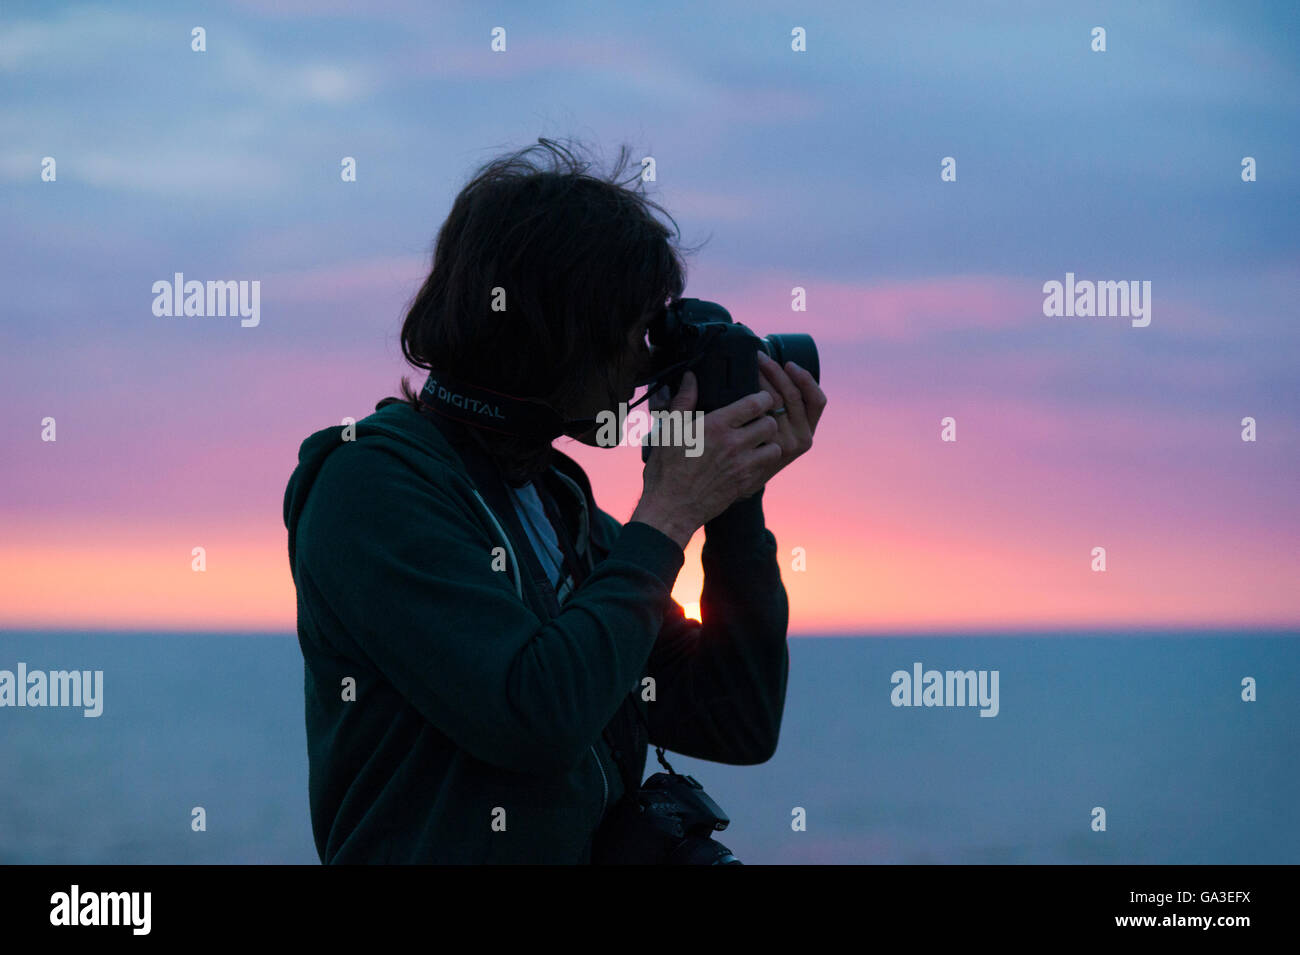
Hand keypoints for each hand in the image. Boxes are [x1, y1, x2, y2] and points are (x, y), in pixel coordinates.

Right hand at [631, 371, 782, 547]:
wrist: (671, 508)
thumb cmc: (666, 469)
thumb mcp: (670, 430)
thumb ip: (683, 401)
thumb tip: (690, 377)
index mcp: (716, 426)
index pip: (756, 403)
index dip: (762, 397)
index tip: (758, 398)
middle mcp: (734, 444)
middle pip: (770, 423)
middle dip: (767, 418)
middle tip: (757, 419)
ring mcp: (742, 466)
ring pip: (775, 446)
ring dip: (769, 441)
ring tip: (757, 440)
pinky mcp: (746, 483)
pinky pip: (767, 466)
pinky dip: (764, 460)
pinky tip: (751, 458)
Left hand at [752, 350, 826, 482]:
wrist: (742, 480)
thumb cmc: (758, 447)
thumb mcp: (781, 429)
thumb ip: (785, 405)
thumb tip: (772, 369)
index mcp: (809, 428)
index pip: (817, 400)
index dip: (805, 379)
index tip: (789, 364)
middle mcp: (803, 436)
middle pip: (795, 396)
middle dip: (777, 372)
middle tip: (760, 358)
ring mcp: (786, 444)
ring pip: (778, 402)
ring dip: (764, 381)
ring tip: (751, 369)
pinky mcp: (769, 448)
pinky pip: (763, 416)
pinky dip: (756, 400)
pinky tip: (746, 392)